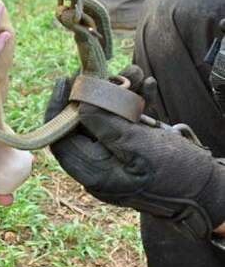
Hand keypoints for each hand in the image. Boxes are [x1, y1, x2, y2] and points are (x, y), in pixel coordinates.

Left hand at [46, 70, 224, 239]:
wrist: (215, 193)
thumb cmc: (179, 174)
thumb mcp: (139, 147)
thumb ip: (105, 125)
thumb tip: (77, 105)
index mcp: (94, 173)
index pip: (60, 139)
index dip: (58, 109)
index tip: (65, 81)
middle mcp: (100, 167)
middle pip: (84, 125)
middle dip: (96, 95)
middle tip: (109, 73)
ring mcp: (118, 158)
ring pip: (107, 119)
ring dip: (119, 94)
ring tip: (136, 74)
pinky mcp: (136, 150)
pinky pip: (127, 123)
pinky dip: (135, 104)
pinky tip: (148, 86)